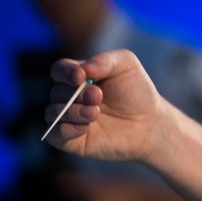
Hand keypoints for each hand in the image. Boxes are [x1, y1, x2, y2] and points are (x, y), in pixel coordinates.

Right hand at [45, 49, 163, 161]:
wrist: (149, 122)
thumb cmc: (136, 91)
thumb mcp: (125, 65)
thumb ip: (103, 60)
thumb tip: (82, 69)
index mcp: (79, 76)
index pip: (59, 70)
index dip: (65, 72)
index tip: (80, 76)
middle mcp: (69, 97)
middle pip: (57, 91)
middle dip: (77, 93)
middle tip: (98, 96)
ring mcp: (69, 119)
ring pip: (52, 112)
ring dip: (72, 111)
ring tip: (95, 112)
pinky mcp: (71, 140)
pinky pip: (54, 135)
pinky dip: (67, 129)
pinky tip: (85, 127)